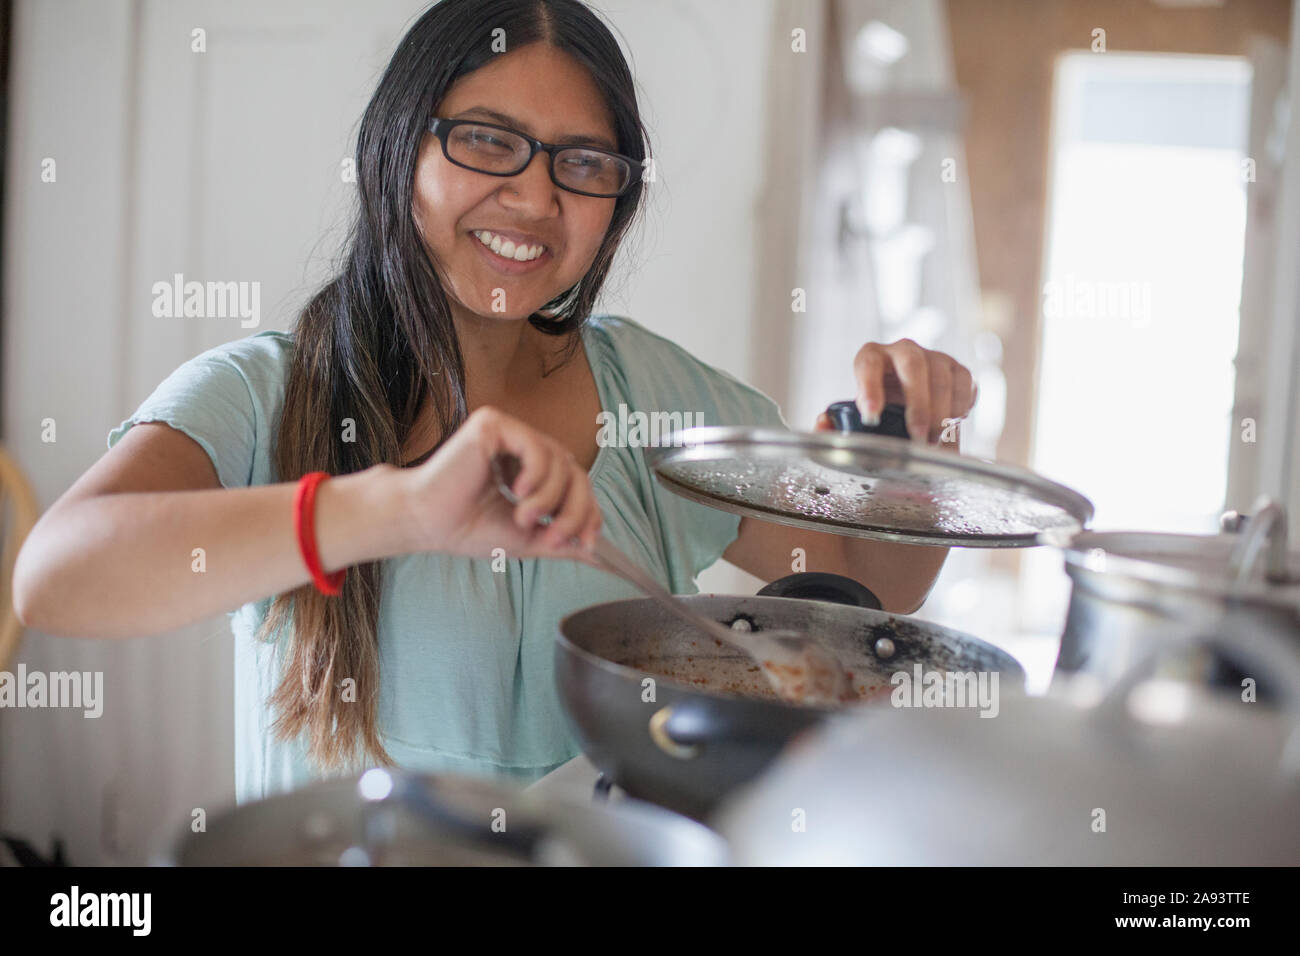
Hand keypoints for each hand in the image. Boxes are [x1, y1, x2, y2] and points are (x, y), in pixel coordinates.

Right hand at [395, 406, 601, 562]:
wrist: (427, 523)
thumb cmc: (467, 528)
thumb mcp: (526, 538)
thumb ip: (561, 541)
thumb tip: (598, 554)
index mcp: (530, 471)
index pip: (576, 484)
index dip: (589, 511)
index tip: (590, 542)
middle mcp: (522, 447)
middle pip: (575, 472)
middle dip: (575, 509)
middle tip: (557, 536)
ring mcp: (509, 432)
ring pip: (559, 461)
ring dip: (549, 497)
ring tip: (523, 517)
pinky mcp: (494, 425)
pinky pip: (536, 447)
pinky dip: (537, 475)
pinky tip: (517, 492)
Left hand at [814, 338, 976, 449]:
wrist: (908, 405)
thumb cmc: (879, 410)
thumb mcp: (856, 418)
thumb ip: (835, 423)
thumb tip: (823, 423)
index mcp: (871, 357)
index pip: (868, 364)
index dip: (869, 388)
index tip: (871, 416)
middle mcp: (902, 350)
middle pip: (912, 365)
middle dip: (917, 403)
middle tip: (917, 436)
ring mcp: (932, 356)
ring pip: (941, 376)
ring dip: (940, 412)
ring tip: (933, 442)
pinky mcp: (956, 368)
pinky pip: (964, 383)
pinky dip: (960, 407)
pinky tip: (951, 426)